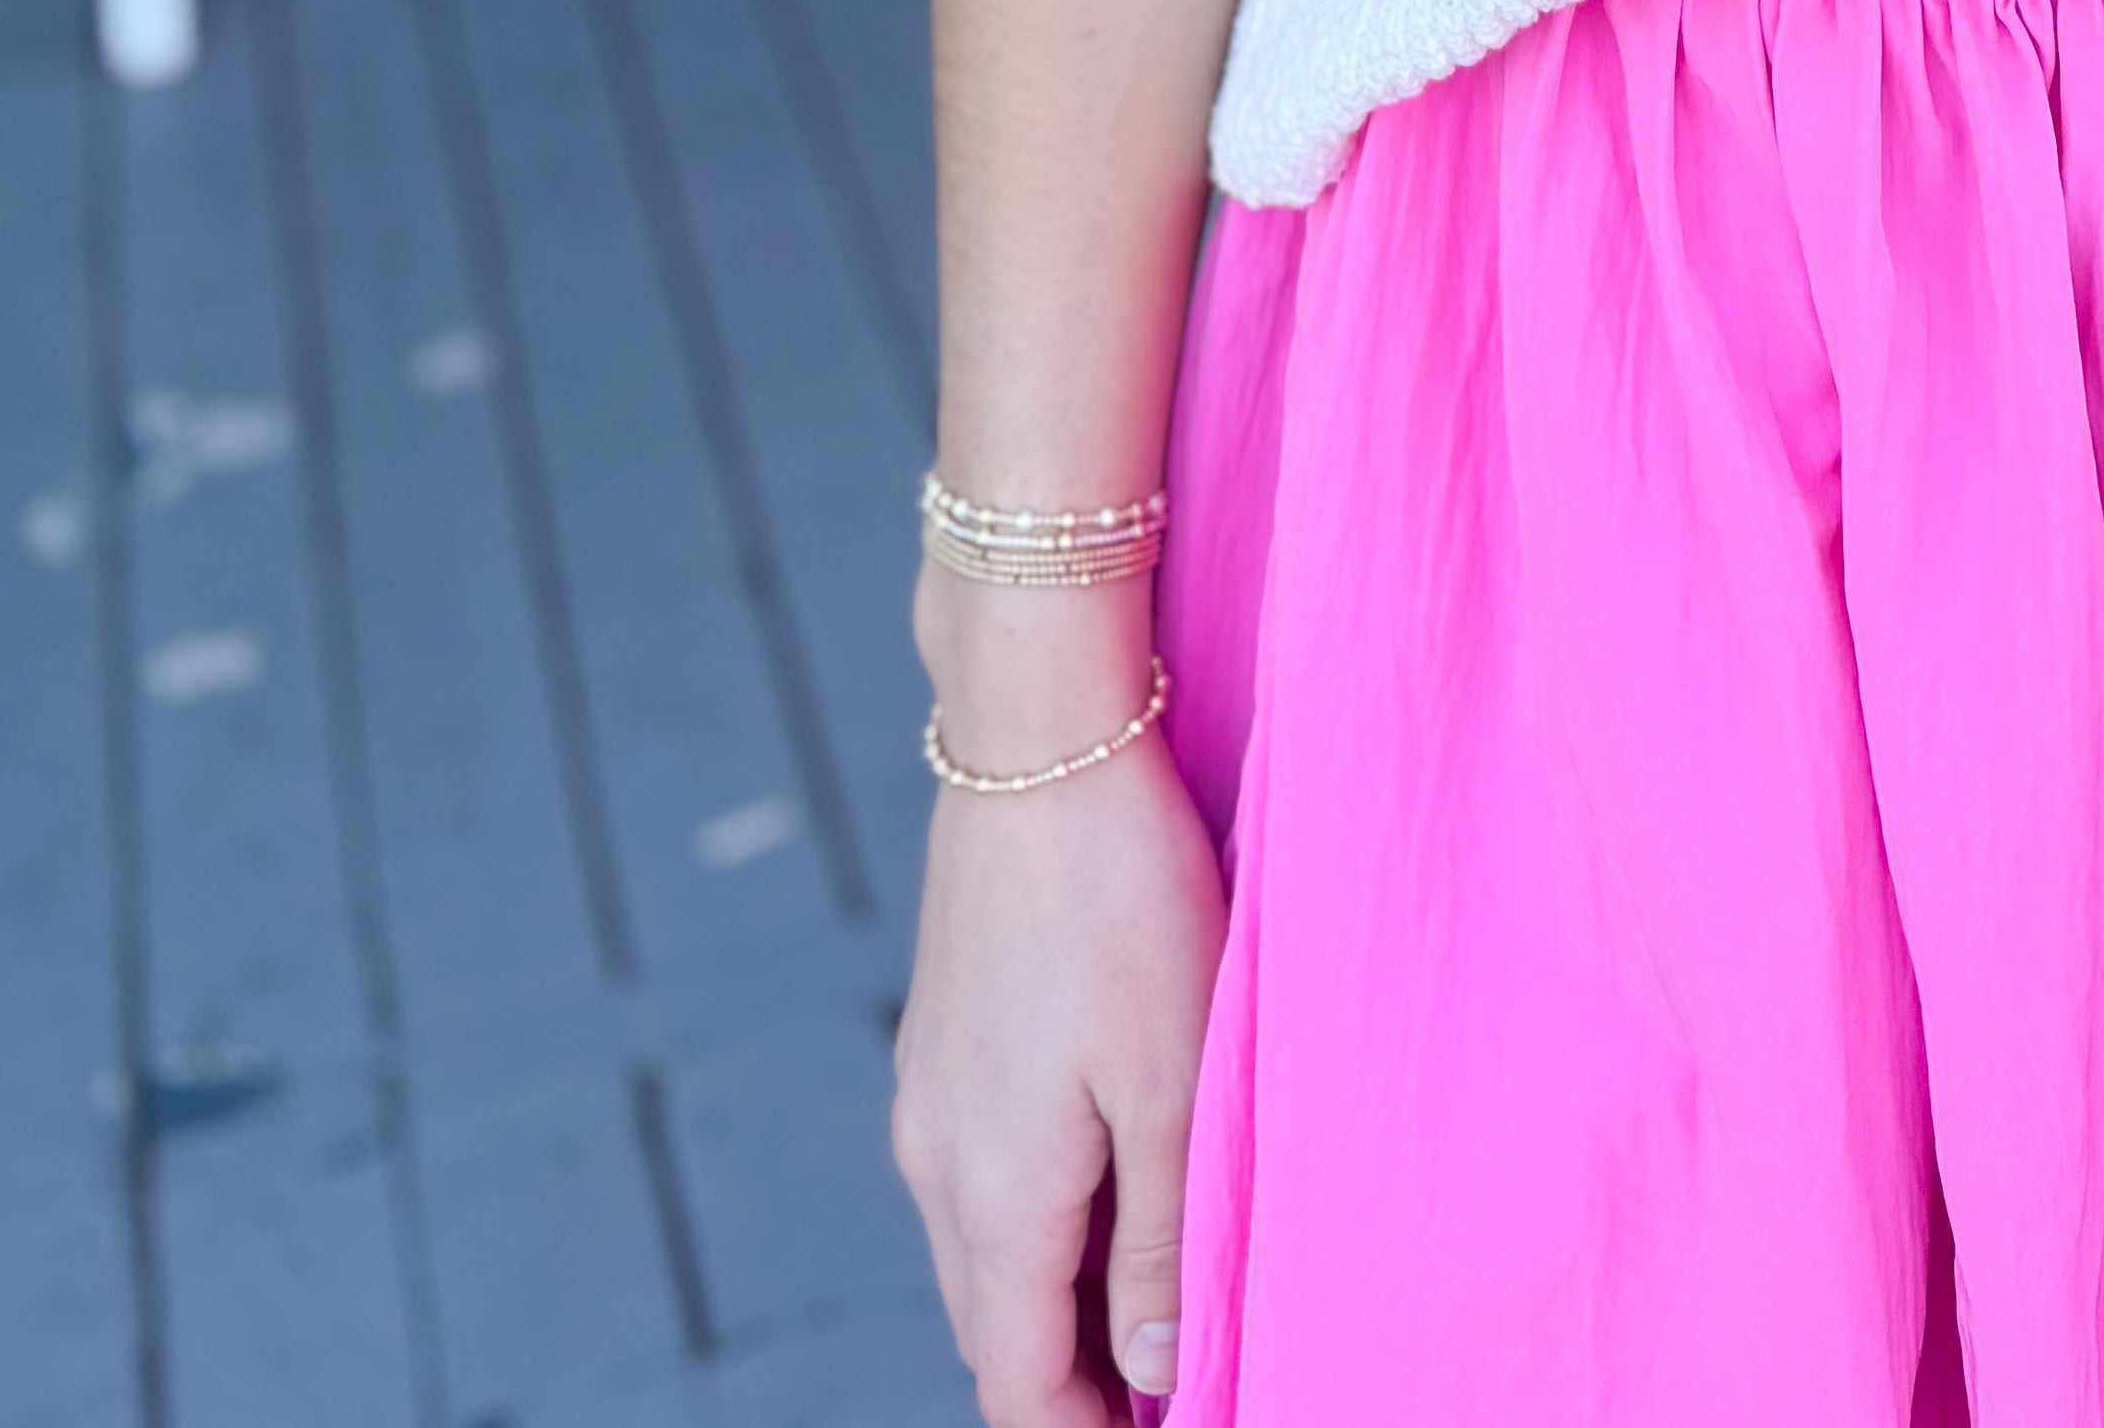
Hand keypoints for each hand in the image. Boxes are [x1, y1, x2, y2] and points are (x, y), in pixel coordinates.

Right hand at [891, 599, 1225, 1424]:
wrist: (1035, 739)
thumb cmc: (1123, 900)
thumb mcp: (1172, 1080)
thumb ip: (1162, 1235)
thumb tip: (1155, 1367)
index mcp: (996, 1194)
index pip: (1020, 1384)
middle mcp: (938, 1163)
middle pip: (994, 1332)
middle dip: (1072, 1382)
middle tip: (1174, 1384)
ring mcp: (930, 1099)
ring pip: (985, 1255)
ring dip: (1059, 1301)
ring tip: (1158, 1304)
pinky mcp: (942, 1043)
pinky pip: (980, 1178)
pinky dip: (1040, 1221)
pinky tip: (1113, 1185)